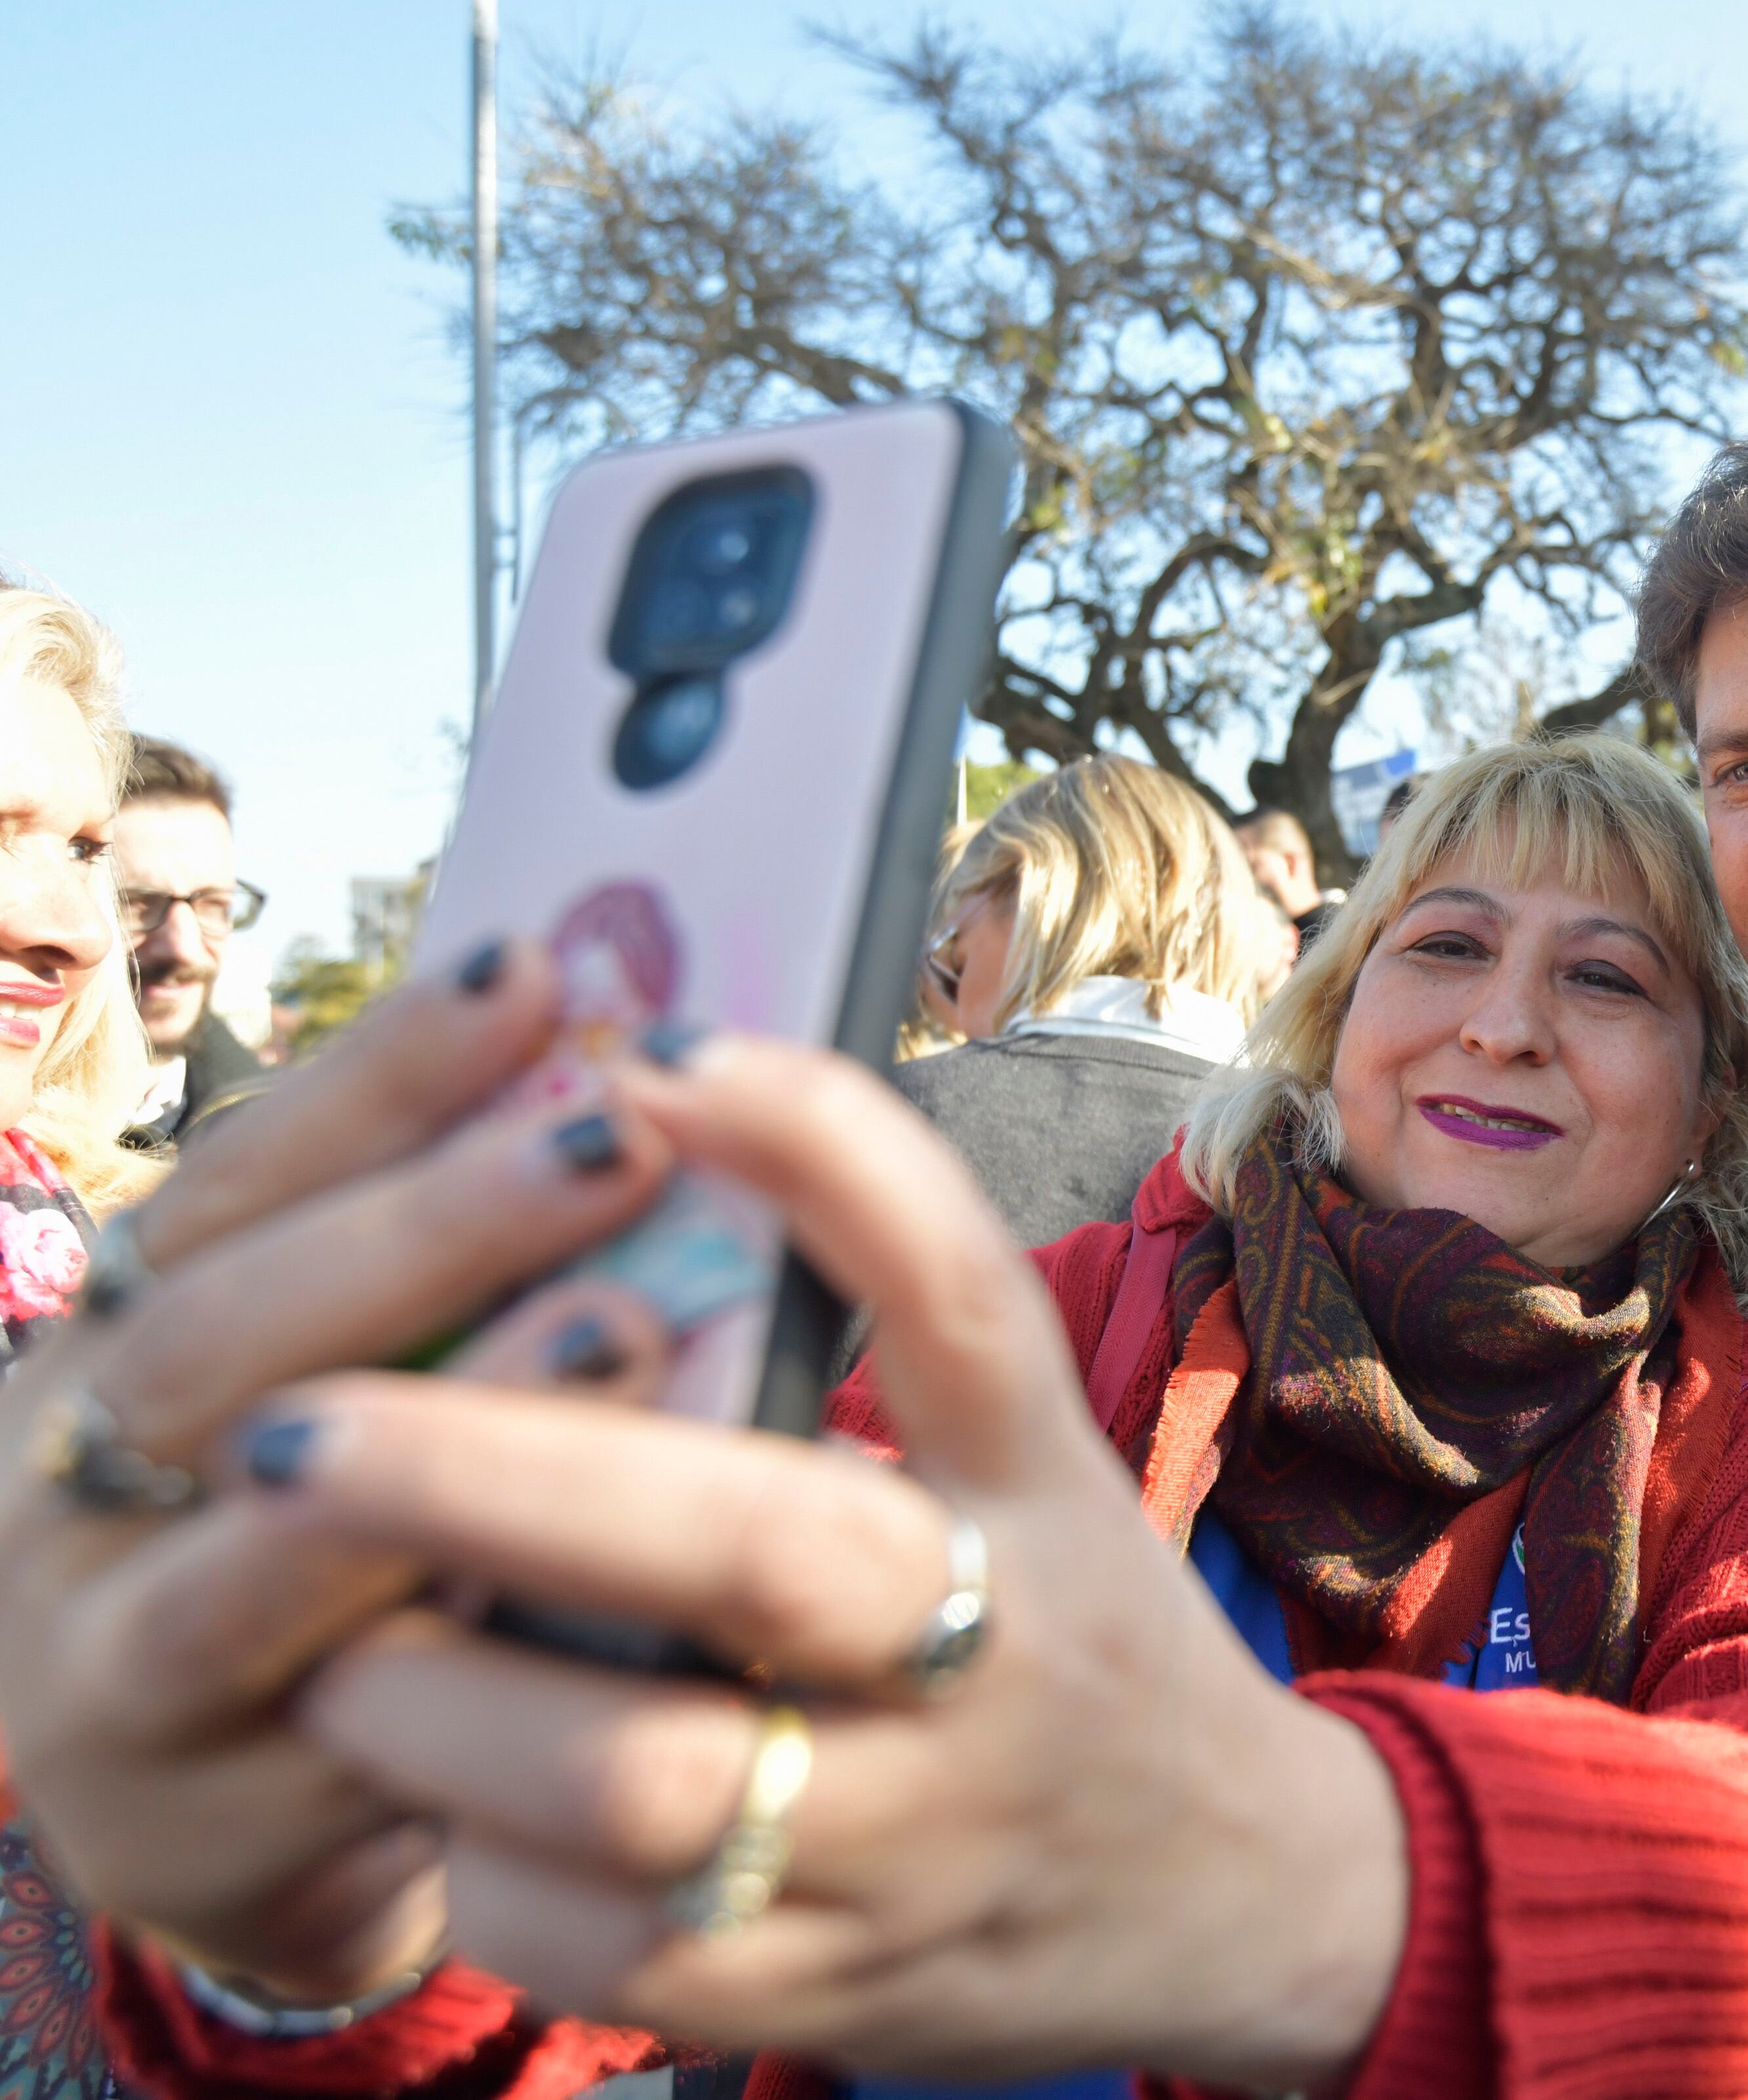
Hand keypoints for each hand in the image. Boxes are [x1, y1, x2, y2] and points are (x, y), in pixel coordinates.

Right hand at [0, 943, 676, 2000]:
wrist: (233, 1820)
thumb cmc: (332, 1551)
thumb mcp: (356, 1378)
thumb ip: (442, 1243)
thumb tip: (600, 1029)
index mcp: (110, 1341)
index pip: (238, 1182)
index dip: (383, 1074)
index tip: (534, 972)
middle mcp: (64, 1487)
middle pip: (223, 1338)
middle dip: (426, 1229)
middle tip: (612, 1137)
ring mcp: (103, 1669)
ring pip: (256, 1556)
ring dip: (449, 1435)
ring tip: (627, 1322)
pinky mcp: (189, 1832)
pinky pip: (337, 1743)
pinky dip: (459, 1659)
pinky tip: (593, 1587)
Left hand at [251, 1029, 1408, 2087]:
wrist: (1235, 1893)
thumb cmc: (1074, 1633)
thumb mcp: (1032, 1471)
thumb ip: (878, 1334)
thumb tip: (637, 1114)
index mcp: (1043, 1488)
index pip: (961, 1294)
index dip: (820, 1155)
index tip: (650, 1057)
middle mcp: (1002, 1650)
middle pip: (762, 1547)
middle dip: (496, 1477)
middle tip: (291, 1434)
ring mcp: (924, 1837)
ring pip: (644, 1781)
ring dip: (441, 1710)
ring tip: (342, 1659)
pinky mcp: (837, 1992)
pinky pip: (609, 1948)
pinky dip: (488, 1873)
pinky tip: (460, 1811)